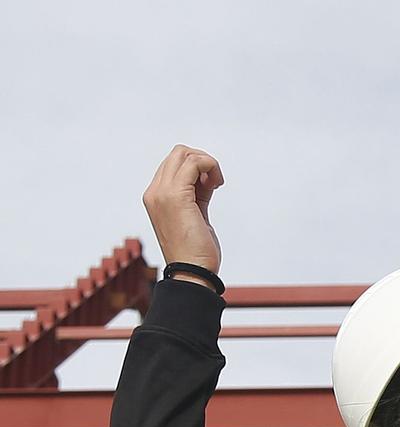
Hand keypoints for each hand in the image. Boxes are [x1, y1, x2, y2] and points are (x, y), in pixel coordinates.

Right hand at [143, 145, 223, 273]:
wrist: (192, 273)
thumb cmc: (195, 252)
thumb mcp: (195, 216)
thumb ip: (196, 195)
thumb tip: (207, 178)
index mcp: (155, 197)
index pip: (173, 164)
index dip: (196, 169)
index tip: (210, 186)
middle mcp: (154, 192)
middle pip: (177, 153)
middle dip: (202, 160)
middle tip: (215, 182)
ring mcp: (162, 193)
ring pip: (184, 154)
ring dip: (208, 163)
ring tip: (216, 183)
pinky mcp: (176, 196)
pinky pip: (194, 163)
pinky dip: (210, 166)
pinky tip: (217, 183)